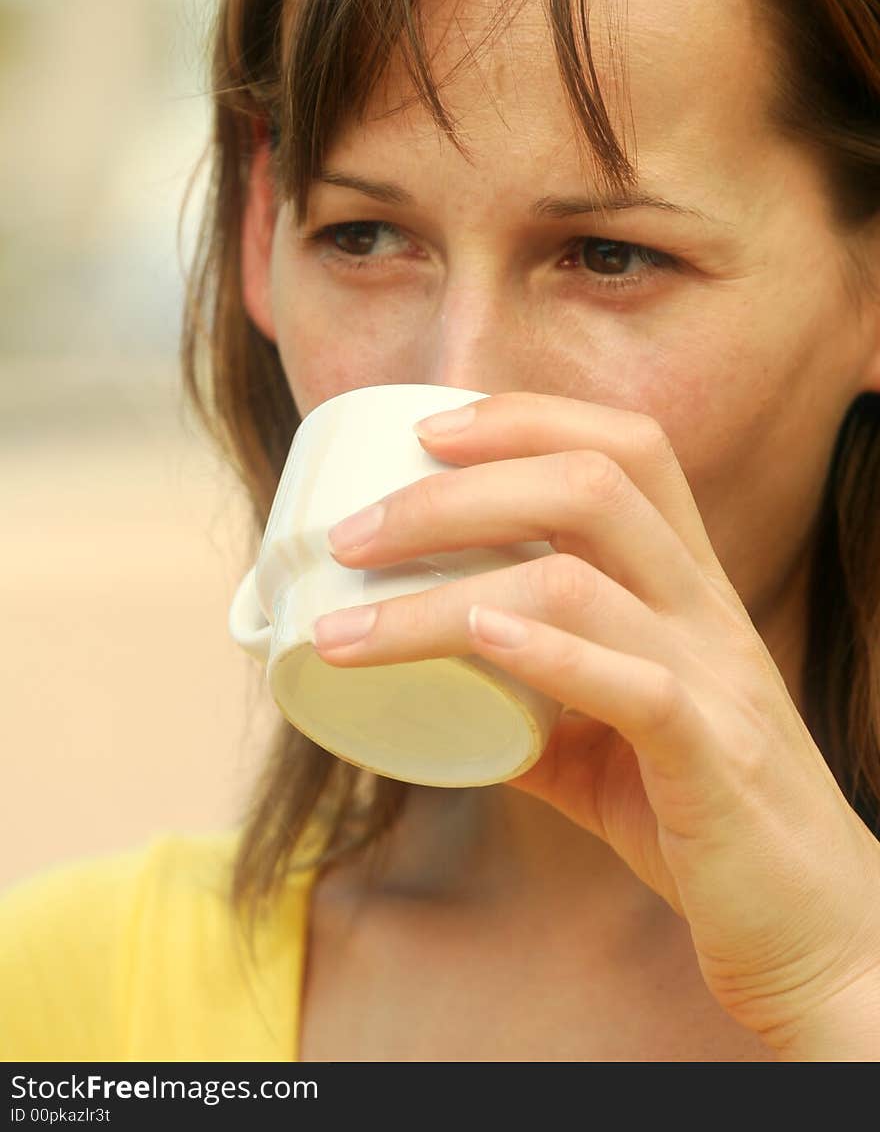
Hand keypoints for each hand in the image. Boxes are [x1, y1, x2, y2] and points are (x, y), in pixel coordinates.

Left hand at [314, 391, 879, 1058]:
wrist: (815, 927)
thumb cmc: (702, 820)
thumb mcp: (610, 740)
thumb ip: (533, 703)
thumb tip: (431, 687)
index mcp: (686, 585)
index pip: (625, 448)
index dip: (524, 419)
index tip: (425, 431)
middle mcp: (705, 608)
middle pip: (591, 485)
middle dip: (457, 491)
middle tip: (353, 533)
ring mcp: (713, 676)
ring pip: (578, 583)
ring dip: (443, 592)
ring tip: (347, 624)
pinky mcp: (711, 757)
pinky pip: (633, 686)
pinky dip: (546, 654)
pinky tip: (475, 641)